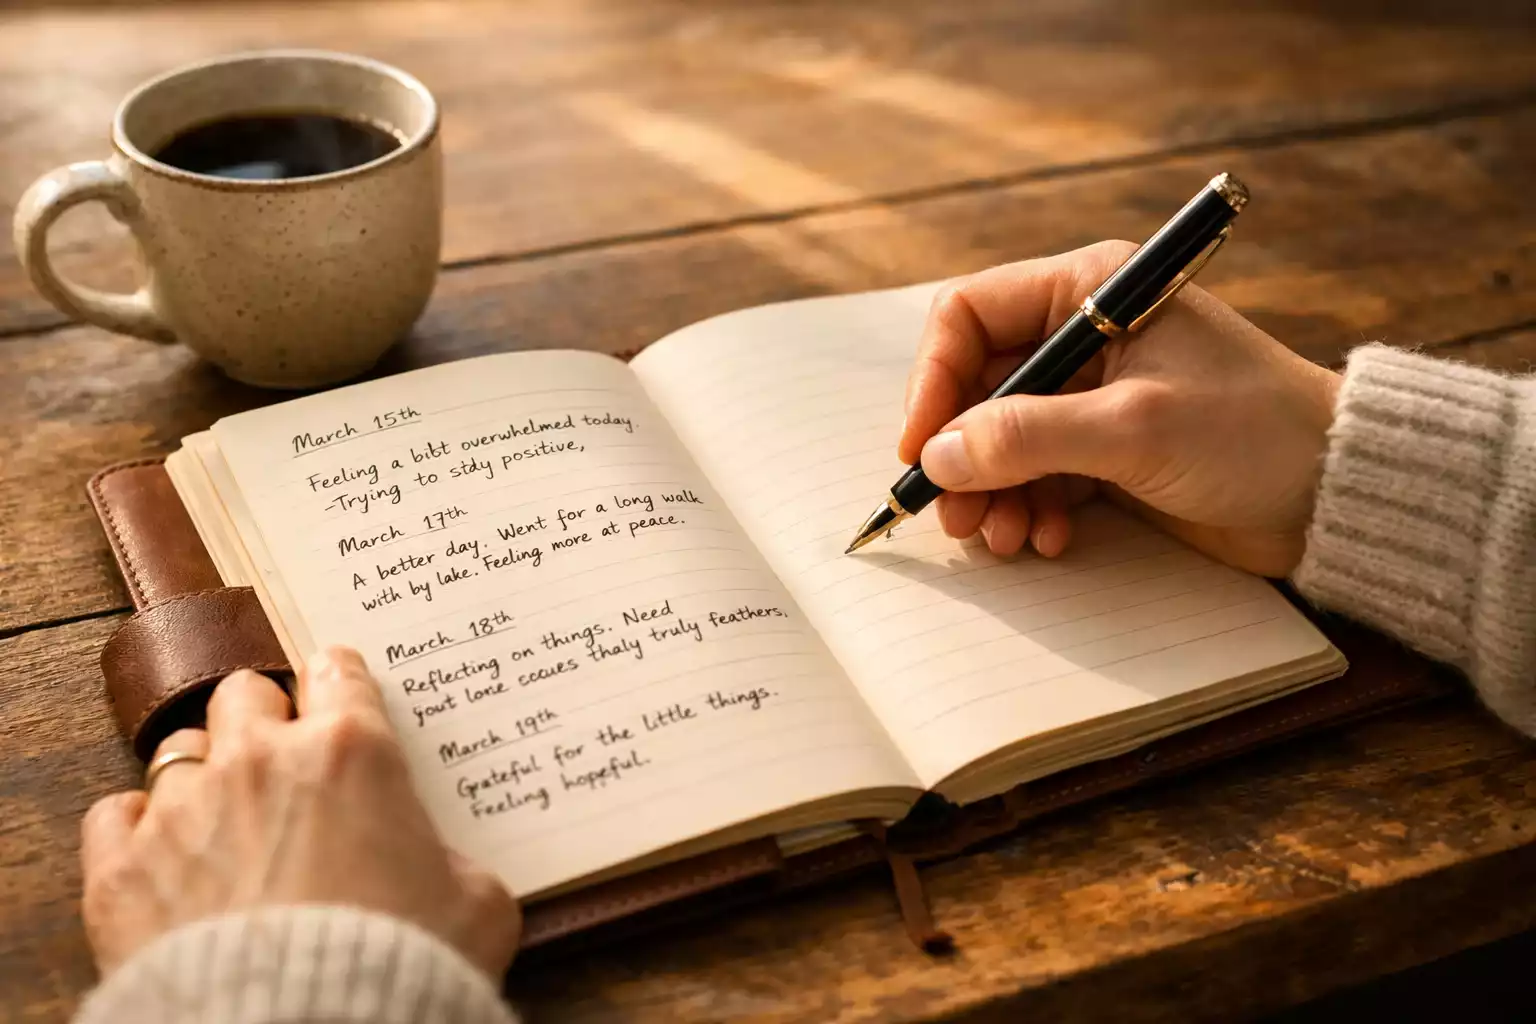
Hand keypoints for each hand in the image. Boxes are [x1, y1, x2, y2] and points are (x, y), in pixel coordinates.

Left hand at [80, 647, 520, 977]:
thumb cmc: (403, 965)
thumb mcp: (478, 904)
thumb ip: (455, 860)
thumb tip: (438, 866)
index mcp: (350, 752)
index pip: (336, 671)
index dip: (341, 687)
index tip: (341, 704)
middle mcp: (259, 761)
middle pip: (245, 693)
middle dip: (266, 720)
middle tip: (287, 767)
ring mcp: (182, 811)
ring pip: (180, 750)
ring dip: (205, 776)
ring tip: (227, 822)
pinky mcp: (122, 871)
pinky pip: (113, 815)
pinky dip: (137, 832)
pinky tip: (166, 858)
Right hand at [899, 240, 1340, 576]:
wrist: (1336, 493)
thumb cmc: (1254, 433)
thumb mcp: (1133, 428)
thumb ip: (1027, 437)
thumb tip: (936, 456)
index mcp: (1093, 290)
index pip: (970, 316)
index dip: (933, 381)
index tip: (921, 449)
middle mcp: (1086, 334)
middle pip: (978, 385)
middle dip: (961, 453)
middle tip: (955, 516)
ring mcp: (1096, 395)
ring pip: (1002, 437)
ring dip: (992, 491)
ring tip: (1004, 539)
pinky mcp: (1109, 449)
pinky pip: (1039, 474)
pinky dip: (1031, 508)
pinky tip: (1050, 539)